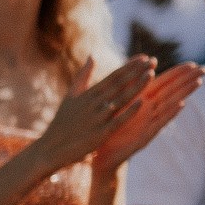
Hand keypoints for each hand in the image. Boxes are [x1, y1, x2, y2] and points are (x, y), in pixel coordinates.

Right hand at [33, 58, 158, 172]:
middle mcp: (94, 103)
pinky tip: (141, 102)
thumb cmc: (62, 122)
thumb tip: (92, 56)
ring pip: (121, 99)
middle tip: (153, 61)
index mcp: (89, 94)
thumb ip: (83, 76)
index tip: (144, 58)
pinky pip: (118, 120)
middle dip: (137, 72)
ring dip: (137, 86)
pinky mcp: (100, 133)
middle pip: (120, 84)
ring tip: (151, 74)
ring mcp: (98, 118)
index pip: (113, 77)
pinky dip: (129, 111)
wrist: (51, 148)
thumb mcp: (71, 95)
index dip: (129, 67)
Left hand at [93, 63, 204, 172]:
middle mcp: (148, 110)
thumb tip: (132, 64)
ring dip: (183, 93)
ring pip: (169, 104)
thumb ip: (124, 84)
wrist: (99, 154)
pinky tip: (180, 105)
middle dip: (187, 80)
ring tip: (198, 82)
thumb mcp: (112, 103)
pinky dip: (169, 113)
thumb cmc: (104, 128)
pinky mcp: (144, 136)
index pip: (163, 83)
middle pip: (171, 91)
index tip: (193, 63)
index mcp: (139, 100)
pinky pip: (158, 122)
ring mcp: (148, 123)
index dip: (177, 73)